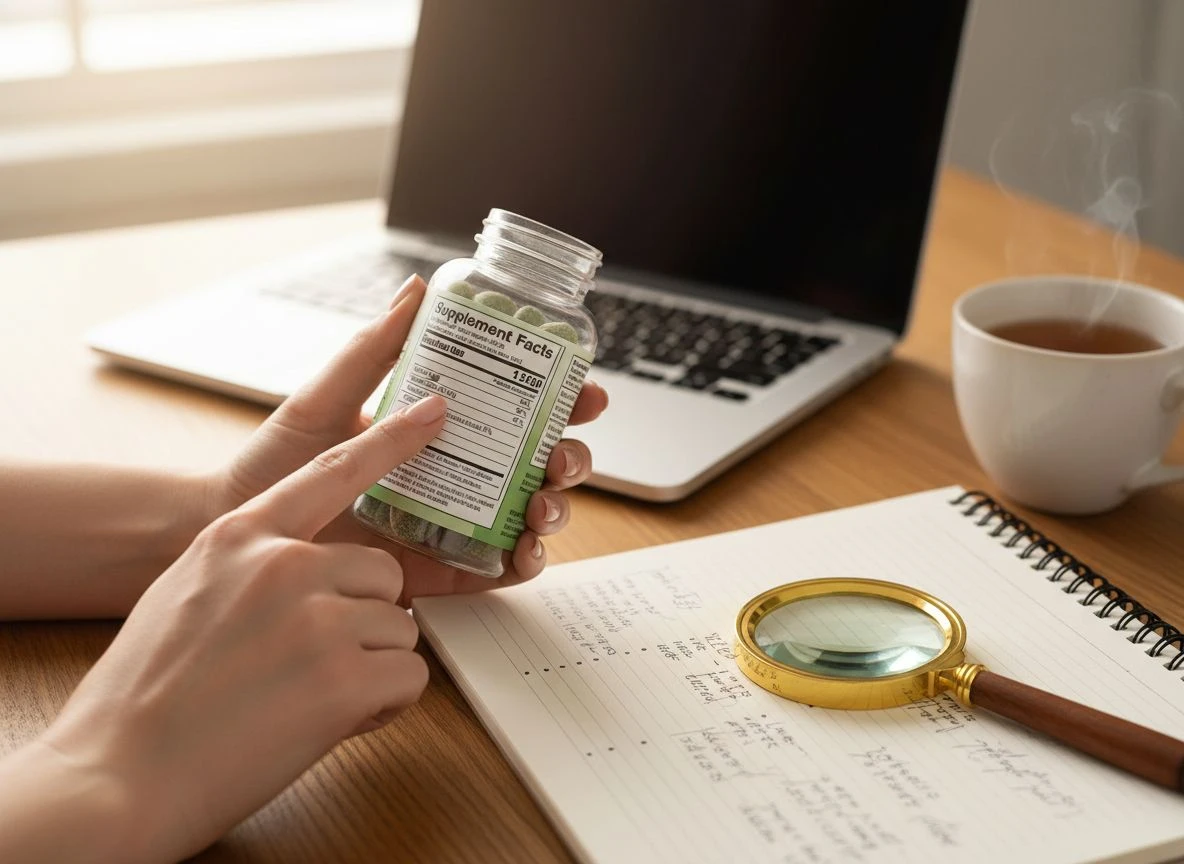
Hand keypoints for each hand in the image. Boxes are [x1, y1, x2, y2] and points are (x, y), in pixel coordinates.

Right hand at [34, 396, 448, 863]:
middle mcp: (283, 565)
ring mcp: (317, 618)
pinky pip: (410, 677)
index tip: (432, 414)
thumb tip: (302, 568)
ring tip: (309, 698)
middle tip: (318, 662)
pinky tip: (330, 721)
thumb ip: (248, 566)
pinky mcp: (345, 679)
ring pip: (399, 628)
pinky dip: (383, 707)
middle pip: (382, 571)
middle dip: (366, 618)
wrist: (115, 777)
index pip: (334, 472)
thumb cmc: (142, 698)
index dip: (390, 441)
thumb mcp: (184, 593)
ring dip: (371, 666)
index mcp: (239, 537)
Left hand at [213, 274, 608, 600]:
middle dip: (569, 458)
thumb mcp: (325, 399)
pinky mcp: (439, 570)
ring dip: (554, 510)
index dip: (562, 400)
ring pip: (528, 515)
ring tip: (543, 507)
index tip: (585, 392)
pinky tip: (522, 554)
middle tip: (562, 456)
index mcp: (440, 427)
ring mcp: (452, 523)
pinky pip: (495, 570)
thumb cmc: (275, 463)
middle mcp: (457, 474)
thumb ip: (372, 350)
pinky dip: (522, 564)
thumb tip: (416, 290)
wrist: (239, 530)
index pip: (518, 409)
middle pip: (538, 463)